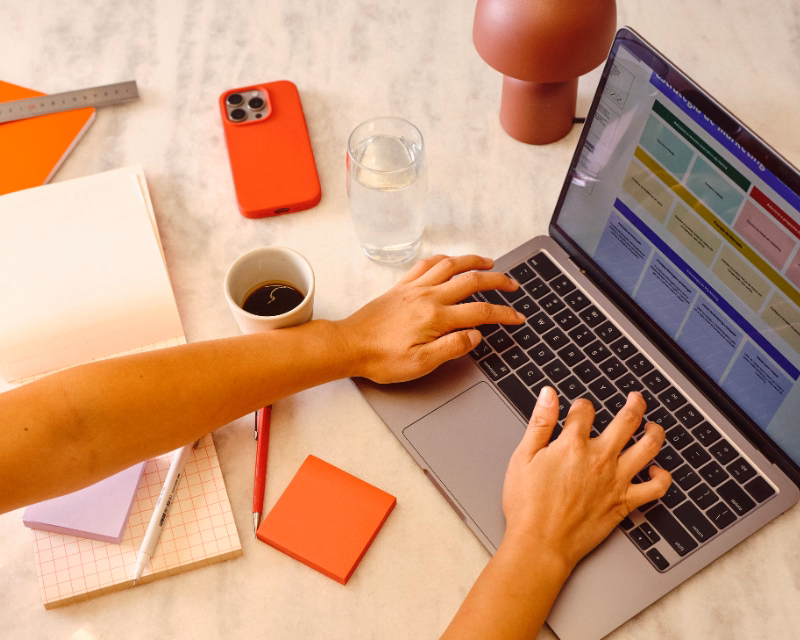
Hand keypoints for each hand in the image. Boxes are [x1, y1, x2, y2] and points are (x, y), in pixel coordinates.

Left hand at [338, 254, 524, 383]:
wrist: (349, 345)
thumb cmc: (381, 358)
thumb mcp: (420, 364)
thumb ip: (452, 348)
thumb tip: (475, 336)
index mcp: (436, 317)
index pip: (481, 312)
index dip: (504, 314)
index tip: (517, 317)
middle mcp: (428, 297)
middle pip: (471, 281)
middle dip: (497, 280)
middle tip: (513, 284)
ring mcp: (414, 288)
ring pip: (451, 265)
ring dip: (473, 262)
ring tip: (490, 264)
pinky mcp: (401, 287)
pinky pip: (427, 265)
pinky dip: (444, 259)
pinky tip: (450, 261)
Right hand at [501, 387, 670, 570]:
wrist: (541, 543)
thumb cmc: (528, 505)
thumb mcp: (523, 457)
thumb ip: (539, 423)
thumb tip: (548, 395)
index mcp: (572, 445)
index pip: (585, 411)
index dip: (582, 405)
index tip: (580, 408)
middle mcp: (599, 458)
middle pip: (627, 421)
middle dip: (634, 404)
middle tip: (636, 398)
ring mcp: (616, 480)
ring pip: (648, 448)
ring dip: (655, 432)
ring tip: (654, 426)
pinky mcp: (624, 503)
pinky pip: (656, 488)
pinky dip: (662, 477)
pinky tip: (656, 470)